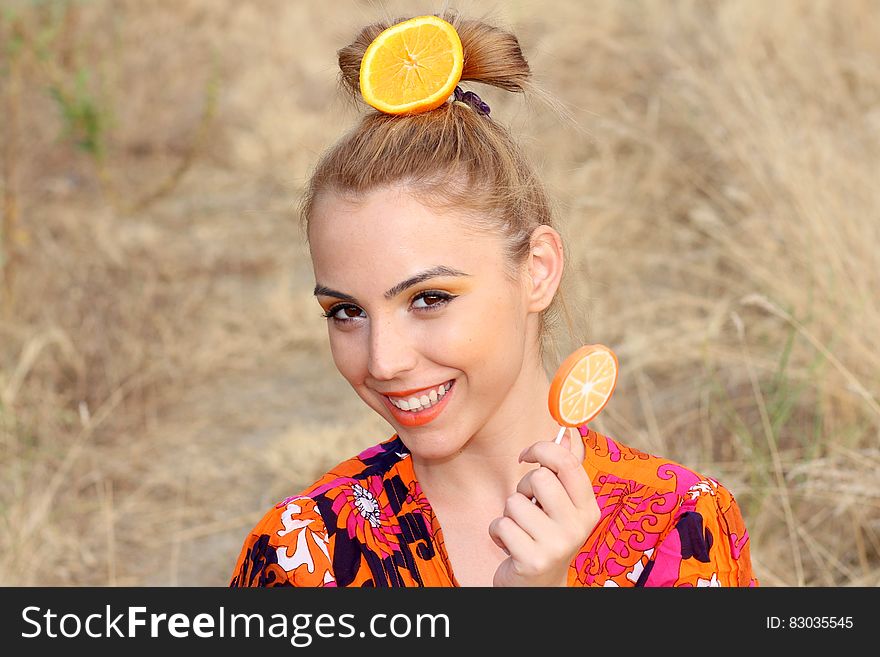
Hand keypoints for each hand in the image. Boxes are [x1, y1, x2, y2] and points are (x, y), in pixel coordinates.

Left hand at [488, 432, 598, 586]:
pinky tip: (510, 546)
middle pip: (538, 478)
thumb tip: (569, 432)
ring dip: (509, 514)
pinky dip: (498, 533)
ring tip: (521, 530)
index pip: (567, 463)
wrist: (540, 587)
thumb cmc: (546, 536)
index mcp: (588, 508)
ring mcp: (557, 545)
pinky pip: (501, 525)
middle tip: (528, 506)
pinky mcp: (533, 560)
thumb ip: (565, 469)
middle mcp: (578, 526)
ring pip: (514, 502)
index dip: (543, 449)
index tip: (528, 455)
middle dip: (523, 488)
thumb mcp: (561, 505)